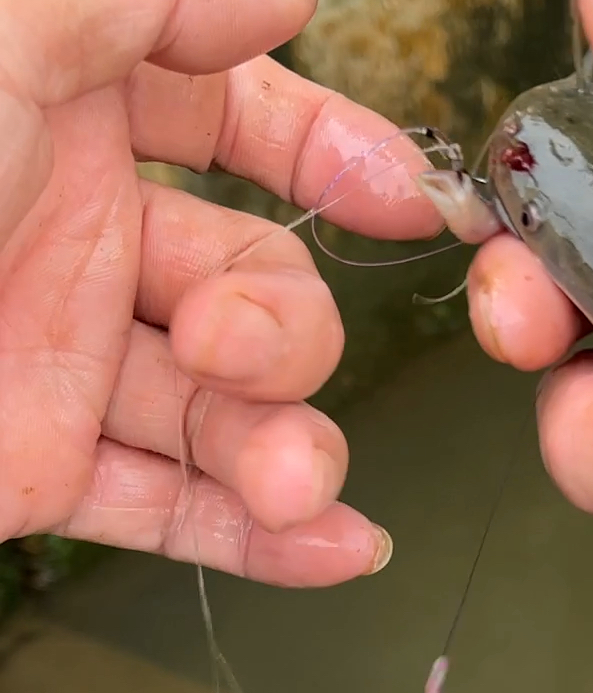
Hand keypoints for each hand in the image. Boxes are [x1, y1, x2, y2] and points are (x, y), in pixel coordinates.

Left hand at [0, 0, 441, 585]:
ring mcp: (53, 353)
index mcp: (54, 101)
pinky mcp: (25, 461)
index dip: (333, 154)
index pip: (234, 117)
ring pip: (220, 401)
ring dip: (288, 443)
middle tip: (233, 340)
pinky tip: (335, 545)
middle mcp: (67, 224)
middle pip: (250, 278)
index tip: (409, 196)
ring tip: (297, 475)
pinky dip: (255, 533)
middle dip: (285, 322)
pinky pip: (160, 499)